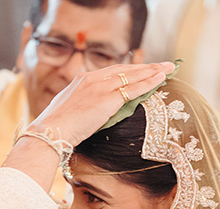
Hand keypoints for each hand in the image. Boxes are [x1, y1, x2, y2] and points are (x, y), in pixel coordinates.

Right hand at [30, 62, 176, 146]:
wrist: (50, 131)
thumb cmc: (56, 128)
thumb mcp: (68, 111)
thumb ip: (81, 107)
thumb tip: (88, 113)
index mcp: (82, 80)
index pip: (112, 71)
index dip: (130, 70)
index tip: (142, 70)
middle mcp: (92, 79)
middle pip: (125, 69)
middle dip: (146, 67)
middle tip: (163, 65)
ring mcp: (100, 87)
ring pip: (132, 75)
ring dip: (152, 71)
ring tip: (168, 69)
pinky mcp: (107, 99)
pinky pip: (133, 89)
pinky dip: (149, 82)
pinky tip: (160, 79)